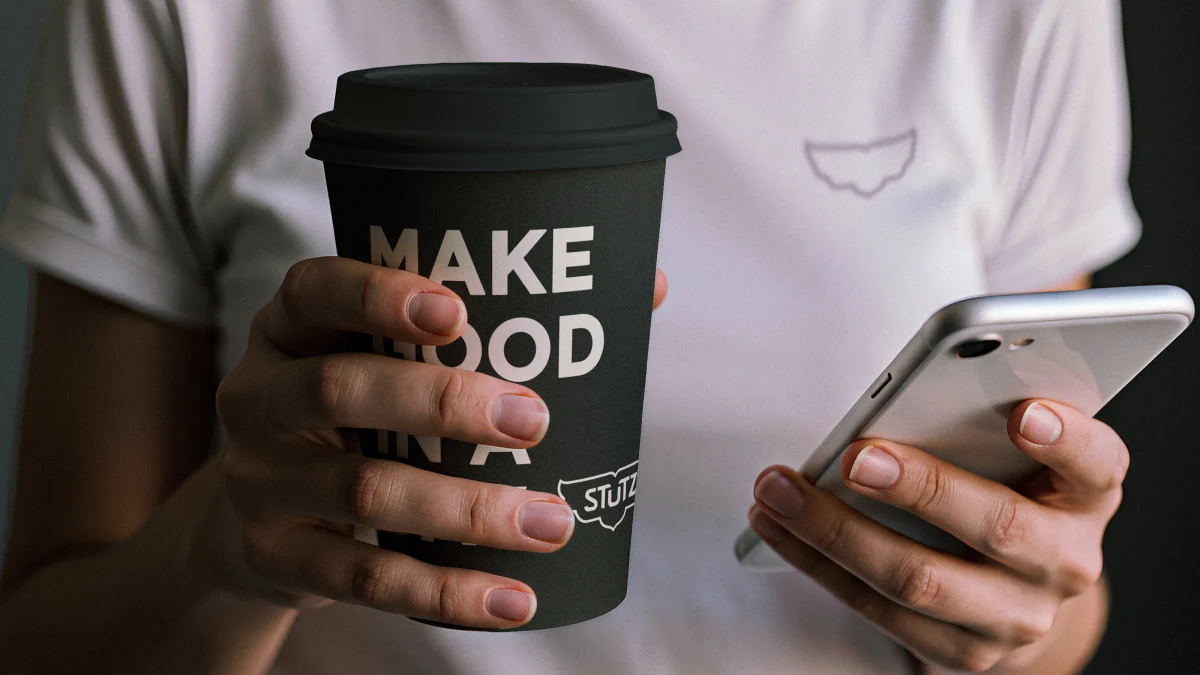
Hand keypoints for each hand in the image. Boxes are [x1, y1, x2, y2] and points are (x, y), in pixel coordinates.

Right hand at [203, 257, 666, 628]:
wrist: (267, 524)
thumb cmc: (364, 417)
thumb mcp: (392, 362)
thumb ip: (500, 321)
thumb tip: (644, 286)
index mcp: (291, 329)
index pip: (313, 290)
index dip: (377, 295)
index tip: (457, 312)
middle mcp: (259, 396)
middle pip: (338, 390)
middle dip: (441, 403)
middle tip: (532, 420)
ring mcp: (259, 481)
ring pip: (363, 492)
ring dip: (466, 511)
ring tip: (550, 521)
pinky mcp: (276, 556)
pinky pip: (363, 579)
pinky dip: (445, 593)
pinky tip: (512, 599)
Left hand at [748, 399, 1124, 671]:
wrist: (1014, 586)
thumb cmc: (999, 484)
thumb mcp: (1008, 449)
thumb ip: (975, 419)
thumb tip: (900, 393)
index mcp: (1087, 492)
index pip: (1096, 461)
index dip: (1066, 438)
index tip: (1022, 412)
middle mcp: (1066, 559)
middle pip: (996, 525)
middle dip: (920, 488)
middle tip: (854, 457)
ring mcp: (1019, 615)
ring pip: (920, 578)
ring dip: (836, 531)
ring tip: (777, 491)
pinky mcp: (966, 654)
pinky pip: (879, 610)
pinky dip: (819, 564)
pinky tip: (778, 526)